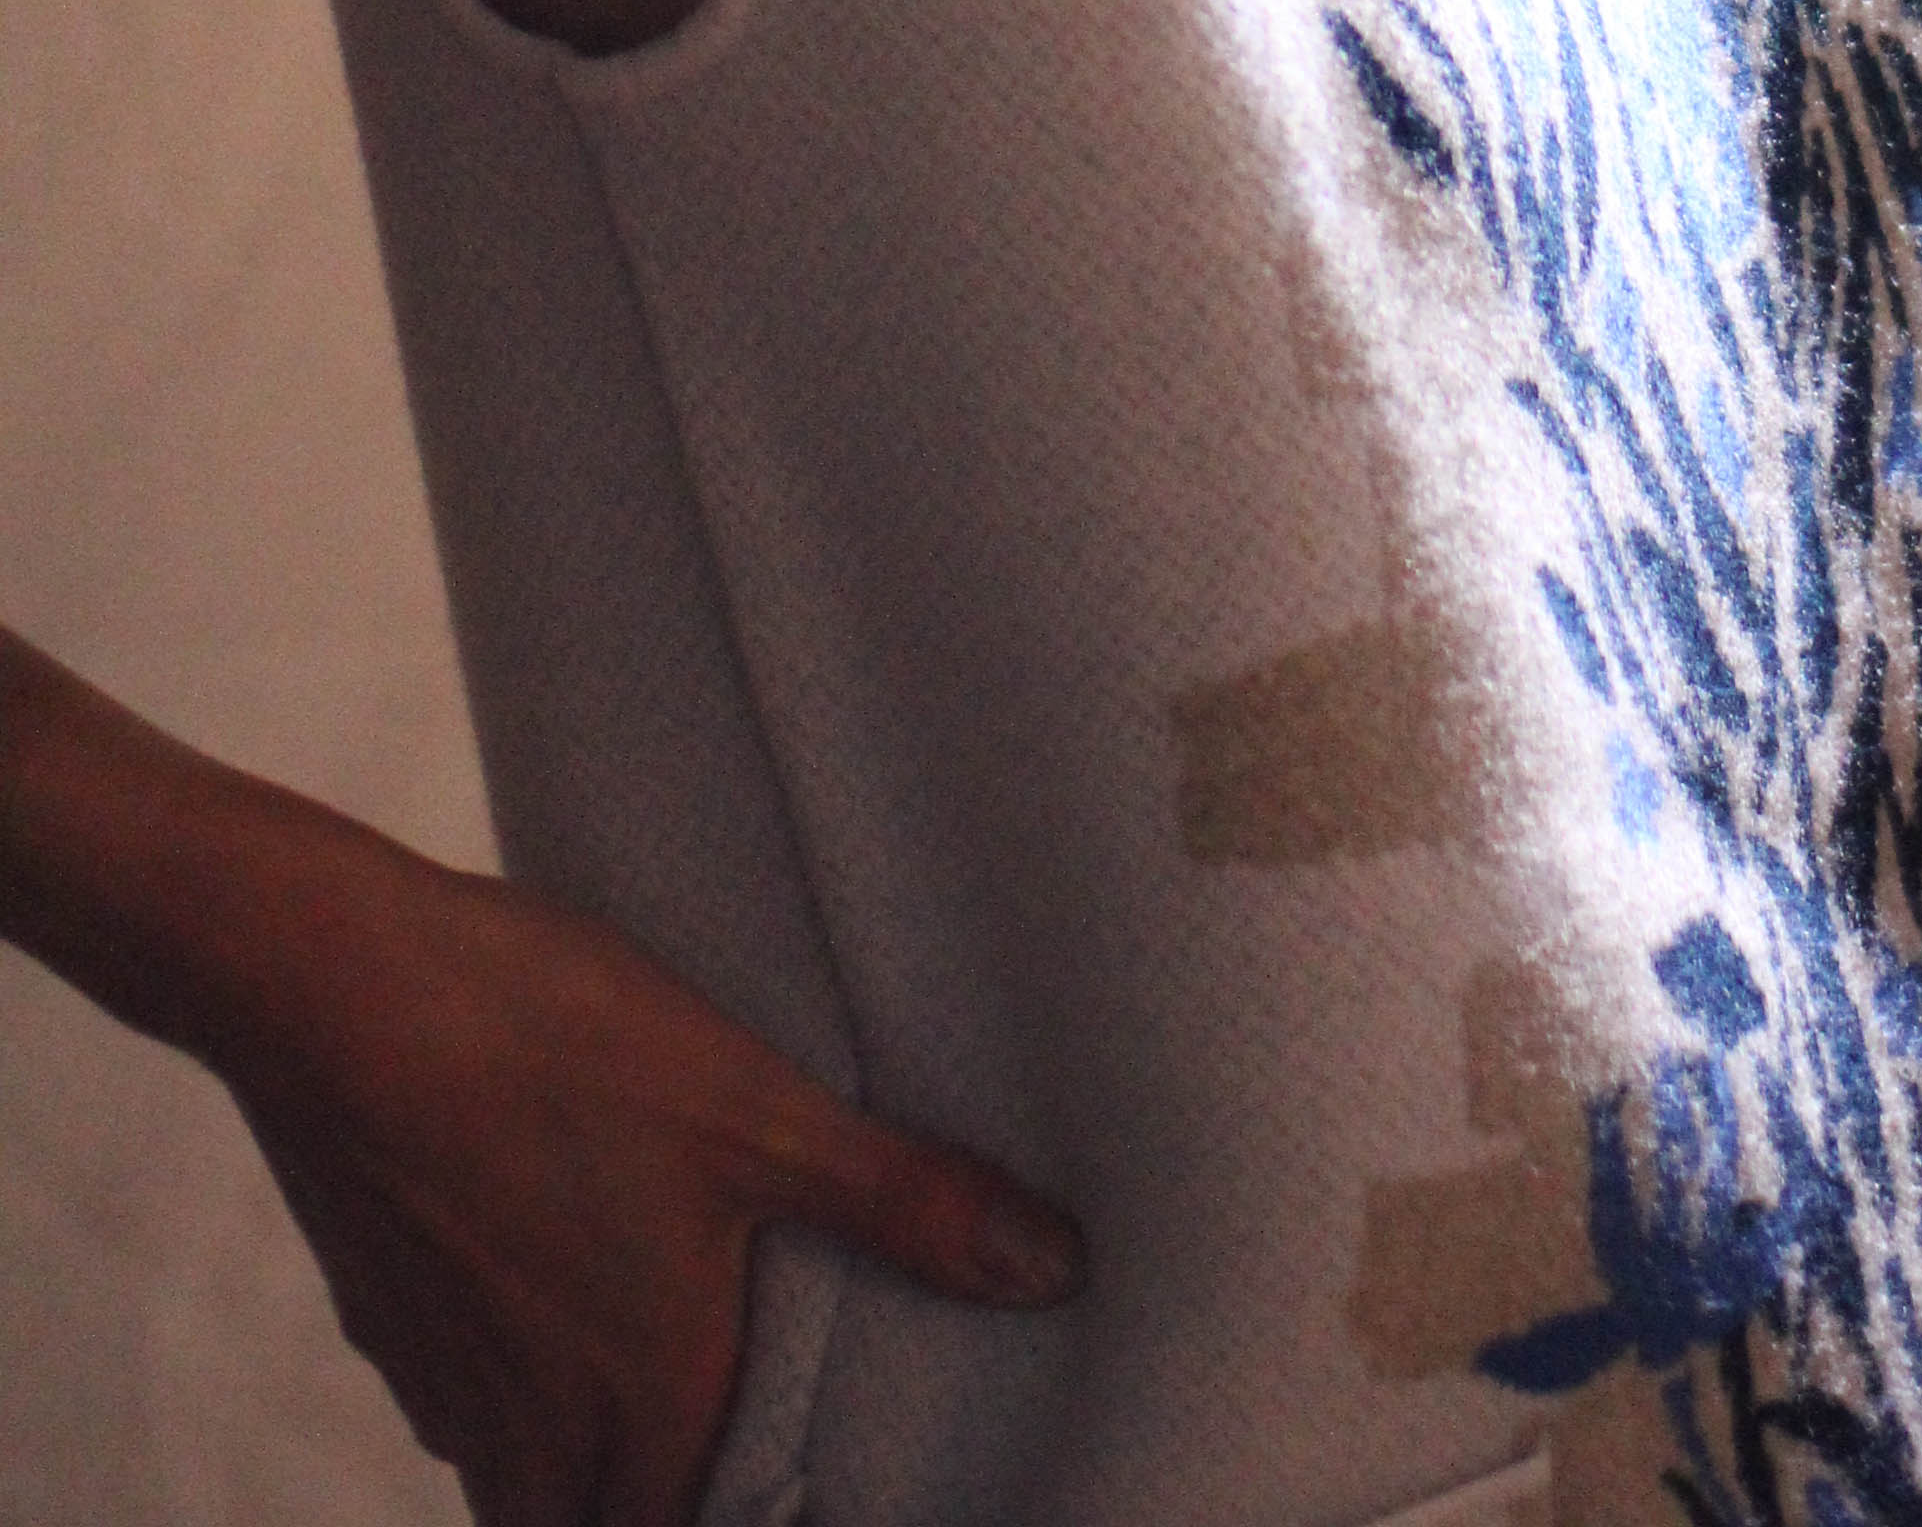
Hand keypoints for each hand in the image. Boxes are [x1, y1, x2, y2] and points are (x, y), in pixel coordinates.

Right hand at [0, 649, 1080, 1526]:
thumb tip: (1053, 1270)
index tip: (791, 1483)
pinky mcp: (385, 1306)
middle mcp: (524, 1425)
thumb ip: (904, 1201)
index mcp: (630, 1408)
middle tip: (739, 1427)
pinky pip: (467, 1388)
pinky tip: (560, 1266)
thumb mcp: (759, 1111)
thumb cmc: (550, 1046)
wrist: (333, 982)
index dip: (746, 1517)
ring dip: (590, 1437)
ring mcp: (440, 1375)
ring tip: (665, 1351)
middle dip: (663, 1490)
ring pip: (524, 1465)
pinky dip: (520, 1364)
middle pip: (599, 1517)